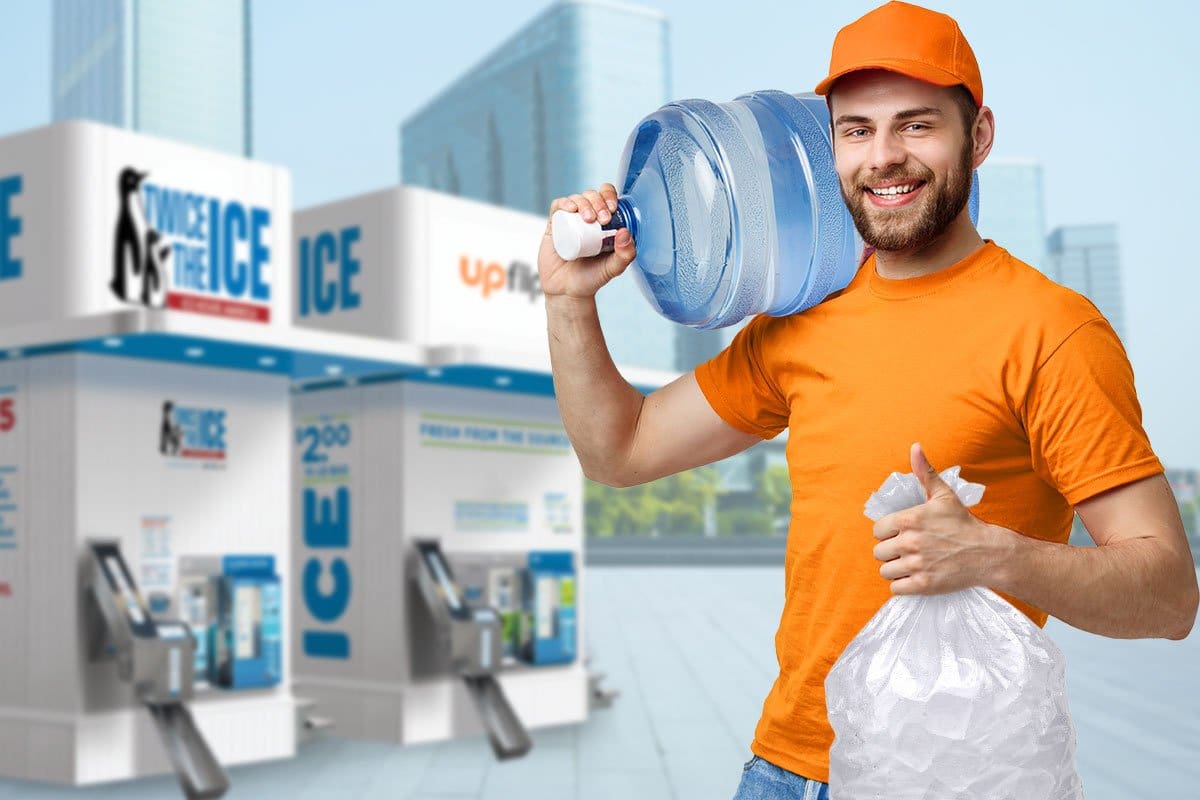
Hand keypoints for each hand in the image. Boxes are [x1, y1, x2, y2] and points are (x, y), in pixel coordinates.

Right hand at [539, 184, 636, 299]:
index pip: (608, 198)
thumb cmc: (591, 278)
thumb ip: (625, 255)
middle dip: (599, 201)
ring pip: (577, 198)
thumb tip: (625, 232)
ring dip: (585, 202)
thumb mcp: (613, 268)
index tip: (612, 209)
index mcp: (604, 222)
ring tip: (588, 219)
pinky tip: (571, 209)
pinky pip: (558, 206)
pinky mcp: (554, 225)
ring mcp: (571, 220)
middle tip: (602, 218)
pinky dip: (565, 203)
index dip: (610, 196)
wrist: (567, 291)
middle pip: (593, 195)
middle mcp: (588, 218)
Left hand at [872, 443, 1013, 595]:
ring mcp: (917, 564)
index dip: (888, 534)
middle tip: (908, 551)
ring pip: (886, 571)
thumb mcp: (943, 495)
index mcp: (909, 519)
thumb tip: (915, 446)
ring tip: (912, 564)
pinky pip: (896, 588)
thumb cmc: (964, 523)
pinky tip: (915, 577)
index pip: (877, 531)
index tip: (901, 535)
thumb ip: (924, 472)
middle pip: (879, 553)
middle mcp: (910, 542)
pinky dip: (903, 585)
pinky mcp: (924, 584)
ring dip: (896, 570)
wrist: (989, 553)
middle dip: (891, 553)